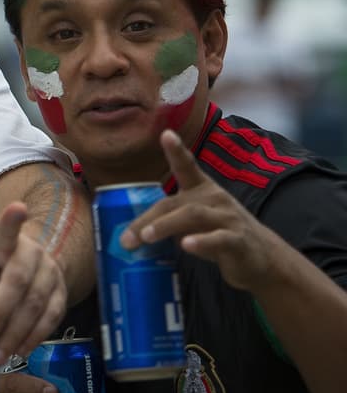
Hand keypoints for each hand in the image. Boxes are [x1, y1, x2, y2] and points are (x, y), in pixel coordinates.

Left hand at [0, 202, 67, 364]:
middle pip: (19, 279)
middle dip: (0, 311)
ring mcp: (50, 273)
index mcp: (2, 242)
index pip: (6, 229)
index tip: (18, 209)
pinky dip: (34, 338)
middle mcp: (32, 253)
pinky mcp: (61, 294)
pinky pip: (51, 318)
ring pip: (37, 304)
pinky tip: (19, 351)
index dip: (12, 220)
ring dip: (16, 333)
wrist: (29, 266)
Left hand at [120, 130, 284, 292]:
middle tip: (126, 238)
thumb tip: (131, 234)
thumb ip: (169, 220)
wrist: (264, 258)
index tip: (166, 134)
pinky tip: (186, 245)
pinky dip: (201, 242)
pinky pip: (218, 238)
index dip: (176, 150)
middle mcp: (215, 198)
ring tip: (147, 237)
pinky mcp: (239, 240)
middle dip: (149, 219)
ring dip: (166, 225)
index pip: (187, 166)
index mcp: (202, 189)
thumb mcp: (194, 222)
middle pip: (176, 203)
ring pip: (193, 215)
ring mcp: (228, 218)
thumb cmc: (219, 235)